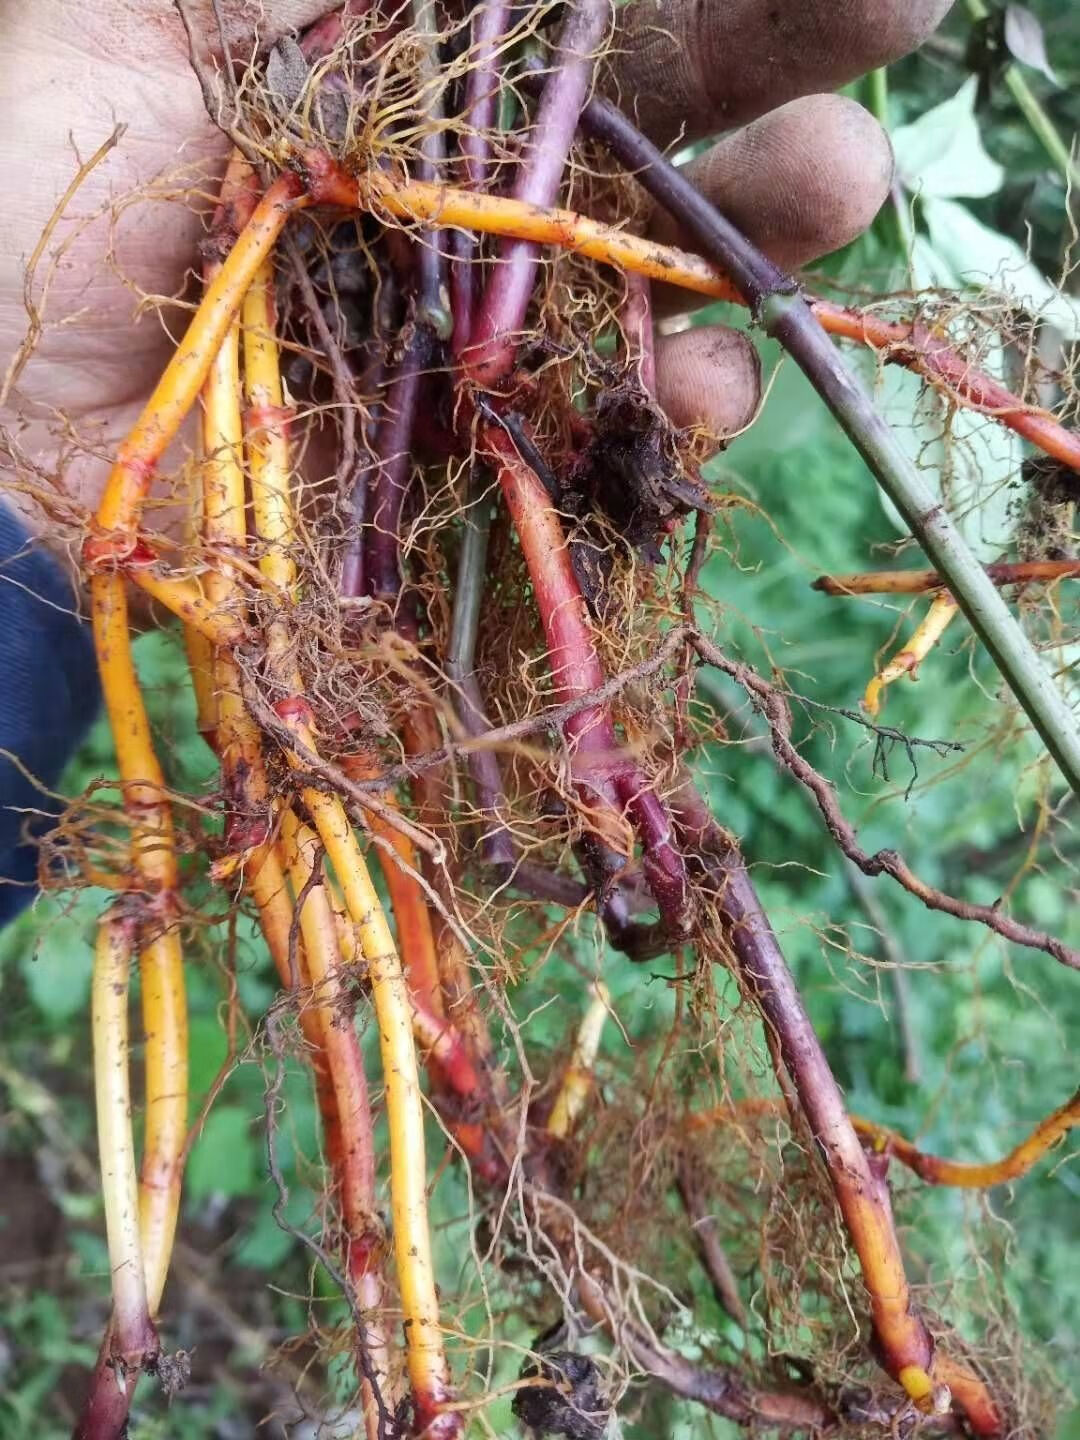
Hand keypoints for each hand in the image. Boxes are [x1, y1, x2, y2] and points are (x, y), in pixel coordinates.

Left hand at [0, 0, 950, 531]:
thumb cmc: (32, 184)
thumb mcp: (159, 7)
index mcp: (402, 96)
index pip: (592, 40)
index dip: (712, 4)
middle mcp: (457, 224)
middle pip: (651, 162)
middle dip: (774, 104)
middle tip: (885, 46)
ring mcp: (470, 363)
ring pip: (654, 314)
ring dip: (758, 264)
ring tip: (837, 199)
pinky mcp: (458, 486)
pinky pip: (600, 465)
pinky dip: (665, 438)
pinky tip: (697, 402)